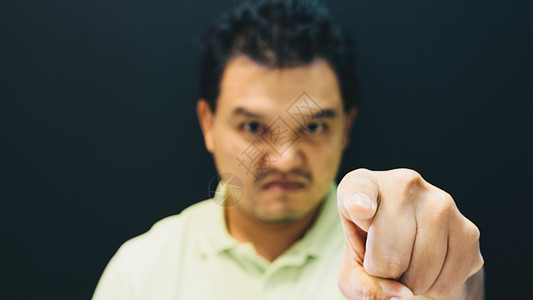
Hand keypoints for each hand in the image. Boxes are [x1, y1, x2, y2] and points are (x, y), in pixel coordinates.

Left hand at [336, 168, 482, 299]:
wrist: (412, 248)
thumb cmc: (372, 252)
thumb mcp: (355, 268)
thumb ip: (366, 284)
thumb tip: (403, 295)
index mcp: (363, 185)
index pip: (360, 190)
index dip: (359, 202)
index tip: (359, 208)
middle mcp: (403, 184)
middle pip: (390, 253)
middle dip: (385, 274)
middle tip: (385, 264)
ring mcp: (440, 202)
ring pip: (421, 271)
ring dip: (411, 284)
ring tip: (406, 264)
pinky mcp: (468, 229)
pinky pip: (447, 281)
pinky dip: (435, 289)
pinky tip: (428, 269)